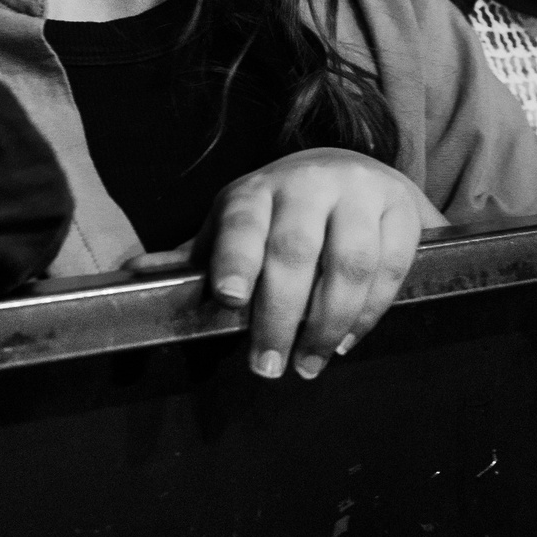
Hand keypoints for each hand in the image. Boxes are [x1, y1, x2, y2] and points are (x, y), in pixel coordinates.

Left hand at [192, 147, 437, 380]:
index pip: (243, 222)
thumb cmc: (281, 213)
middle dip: (280, 316)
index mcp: (258, 189)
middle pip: (295, 251)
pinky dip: (372, 310)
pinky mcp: (403, 207)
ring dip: (330, 322)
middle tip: (268, 366)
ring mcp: (361, 191)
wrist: (350, 170)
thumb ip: (197, 255)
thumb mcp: (237, 225)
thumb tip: (134, 273)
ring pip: (350, 262)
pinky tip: (348, 338)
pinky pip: (391, 265)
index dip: (235, 258)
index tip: (229, 298)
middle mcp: (309, 182)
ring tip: (312, 362)